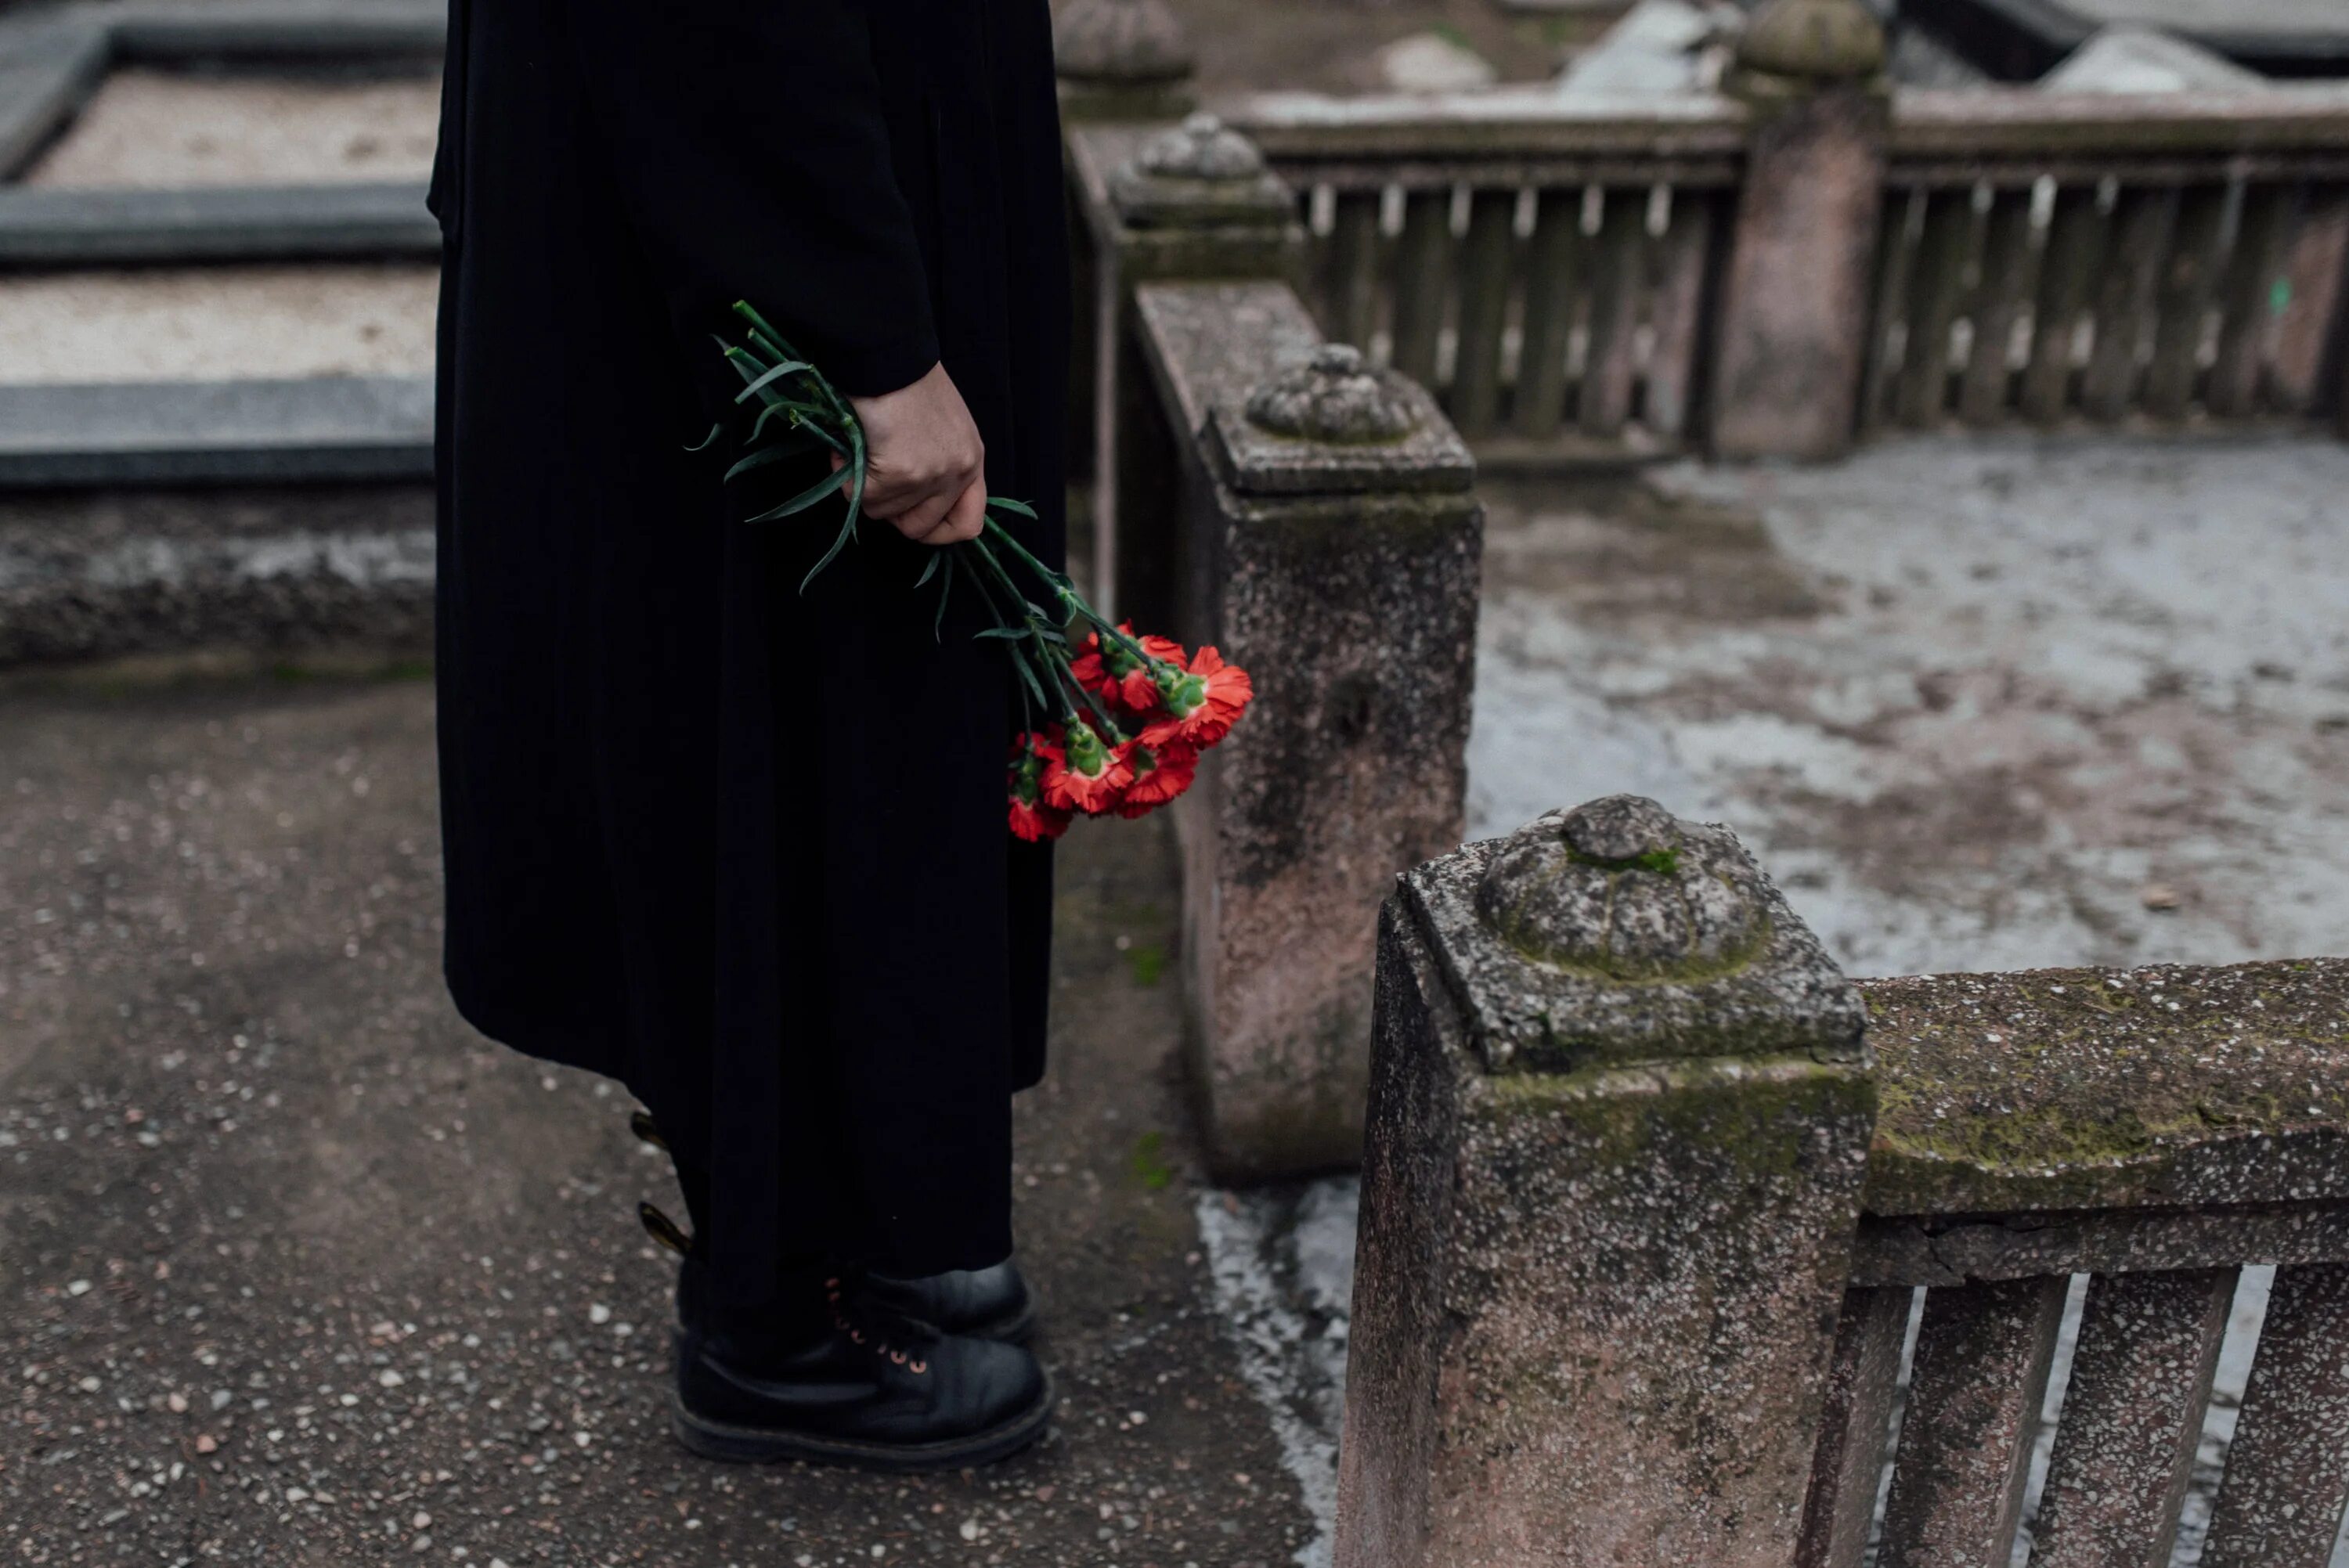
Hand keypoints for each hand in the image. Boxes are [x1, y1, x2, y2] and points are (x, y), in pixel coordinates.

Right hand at [833, 361, 986, 545]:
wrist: (886, 355)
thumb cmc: (906, 380)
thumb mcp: (941, 426)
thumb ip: (937, 462)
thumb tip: (906, 497)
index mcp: (972, 460)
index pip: (969, 523)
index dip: (937, 531)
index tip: (911, 519)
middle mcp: (958, 473)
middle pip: (920, 527)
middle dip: (890, 511)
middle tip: (874, 481)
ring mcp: (931, 476)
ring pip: (883, 512)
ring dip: (862, 484)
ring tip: (860, 447)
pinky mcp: (901, 473)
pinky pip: (861, 496)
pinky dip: (845, 474)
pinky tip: (848, 447)